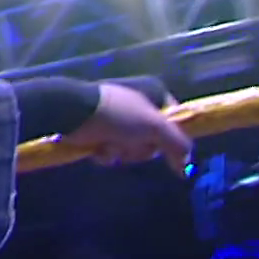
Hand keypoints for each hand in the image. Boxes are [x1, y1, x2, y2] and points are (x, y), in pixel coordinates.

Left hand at [63, 82, 191, 173]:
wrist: (72, 113)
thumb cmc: (118, 115)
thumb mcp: (154, 127)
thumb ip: (176, 144)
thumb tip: (186, 166)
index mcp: (152, 93)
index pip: (175, 120)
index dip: (172, 138)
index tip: (169, 151)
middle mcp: (136, 104)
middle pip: (153, 139)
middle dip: (140, 148)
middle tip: (131, 143)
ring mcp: (116, 118)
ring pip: (132, 148)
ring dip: (121, 151)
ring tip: (110, 143)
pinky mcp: (98, 130)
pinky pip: (112, 151)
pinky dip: (105, 153)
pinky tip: (97, 147)